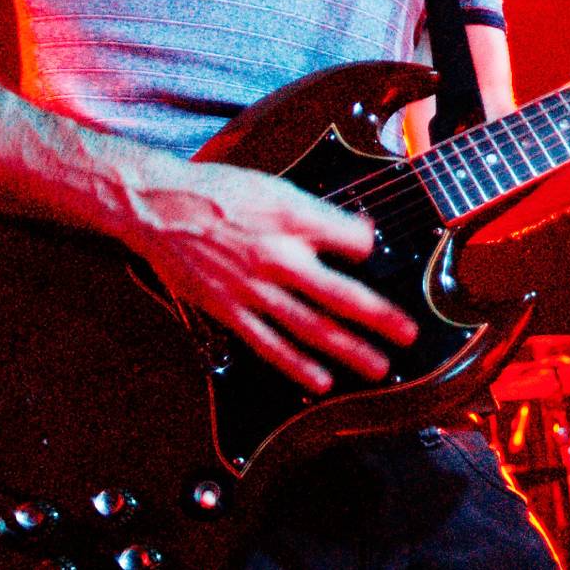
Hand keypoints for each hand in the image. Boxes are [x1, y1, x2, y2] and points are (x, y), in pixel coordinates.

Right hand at [117, 156, 418, 391]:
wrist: (160, 208)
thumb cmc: (221, 193)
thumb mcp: (277, 188)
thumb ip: (319, 214)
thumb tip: (361, 234)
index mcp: (291, 219)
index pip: (350, 240)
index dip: (368, 247)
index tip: (377, 254)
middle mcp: (276, 257)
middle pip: (339, 294)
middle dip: (378, 317)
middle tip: (409, 334)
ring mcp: (253, 288)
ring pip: (309, 327)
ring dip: (348, 350)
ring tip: (379, 368)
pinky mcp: (229, 309)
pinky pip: (268, 344)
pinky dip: (296, 364)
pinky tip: (322, 381)